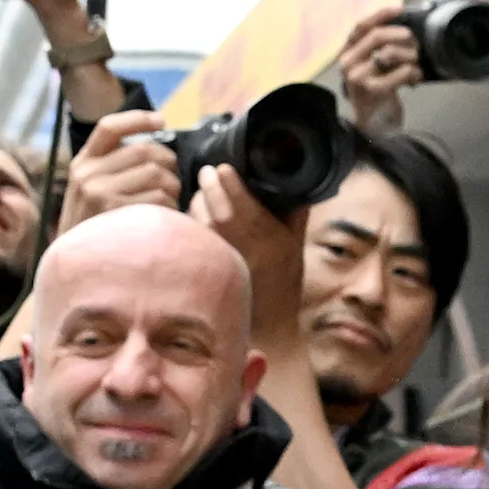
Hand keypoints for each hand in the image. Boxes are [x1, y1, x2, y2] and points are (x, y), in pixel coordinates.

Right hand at [55, 108, 179, 234]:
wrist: (75, 269)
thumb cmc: (93, 230)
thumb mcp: (87, 192)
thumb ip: (110, 168)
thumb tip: (154, 147)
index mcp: (82, 163)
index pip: (110, 127)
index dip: (138, 119)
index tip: (162, 122)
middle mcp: (88, 174)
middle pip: (144, 151)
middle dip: (169, 164)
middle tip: (173, 181)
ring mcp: (99, 193)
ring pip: (157, 174)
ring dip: (173, 188)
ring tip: (169, 203)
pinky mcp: (115, 213)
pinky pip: (160, 199)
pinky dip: (171, 208)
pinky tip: (165, 219)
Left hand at [189, 162, 307, 345]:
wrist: (271, 321)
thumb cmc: (284, 277)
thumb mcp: (296, 241)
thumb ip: (296, 210)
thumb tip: (298, 179)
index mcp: (261, 231)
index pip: (233, 193)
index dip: (225, 175)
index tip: (223, 167)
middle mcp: (235, 240)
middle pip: (209, 200)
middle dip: (207, 183)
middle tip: (209, 173)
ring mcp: (216, 251)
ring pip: (195, 215)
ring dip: (197, 201)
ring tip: (204, 196)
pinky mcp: (203, 262)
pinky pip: (190, 232)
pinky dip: (192, 221)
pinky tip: (199, 218)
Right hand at [338, 6, 419, 134]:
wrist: (375, 127)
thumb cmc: (377, 93)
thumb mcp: (373, 66)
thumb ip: (378, 47)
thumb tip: (399, 21)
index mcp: (346, 54)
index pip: (361, 26)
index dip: (381, 14)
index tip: (400, 7)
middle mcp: (347, 64)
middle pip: (377, 36)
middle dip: (402, 36)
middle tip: (415, 46)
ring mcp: (358, 78)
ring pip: (390, 52)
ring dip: (411, 57)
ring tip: (415, 67)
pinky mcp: (374, 90)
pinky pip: (403, 71)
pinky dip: (414, 74)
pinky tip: (414, 82)